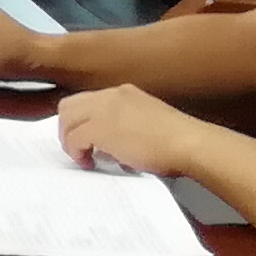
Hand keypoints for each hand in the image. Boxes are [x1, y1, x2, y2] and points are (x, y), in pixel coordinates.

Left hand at [54, 83, 201, 178]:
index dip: (81, 121)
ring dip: (69, 140)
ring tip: (82, 157)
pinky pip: (74, 138)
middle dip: (67, 128)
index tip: (86, 139)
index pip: (88, 101)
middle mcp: (111, 96)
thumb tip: (111, 150)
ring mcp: (104, 110)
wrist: (189, 143)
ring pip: (66, 119)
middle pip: (69, 105)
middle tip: (77, 148)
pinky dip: (76, 151)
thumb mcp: (147, 125)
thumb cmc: (178, 141)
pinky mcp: (100, 128)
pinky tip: (88, 162)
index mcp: (124, 93)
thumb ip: (125, 130)